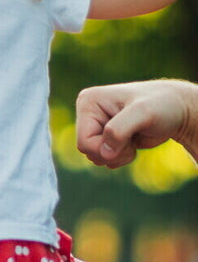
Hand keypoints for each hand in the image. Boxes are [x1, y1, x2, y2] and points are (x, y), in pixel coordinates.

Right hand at [75, 79, 197, 167]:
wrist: (177, 110)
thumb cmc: (163, 105)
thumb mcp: (143, 113)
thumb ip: (119, 130)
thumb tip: (104, 154)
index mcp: (88, 102)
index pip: (83, 142)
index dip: (106, 148)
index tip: (129, 136)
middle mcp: (88, 113)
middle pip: (88, 152)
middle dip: (113, 152)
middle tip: (132, 138)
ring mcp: (96, 125)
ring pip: (95, 157)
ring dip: (118, 155)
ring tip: (133, 139)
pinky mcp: (105, 136)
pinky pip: (104, 158)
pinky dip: (120, 157)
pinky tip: (133, 143)